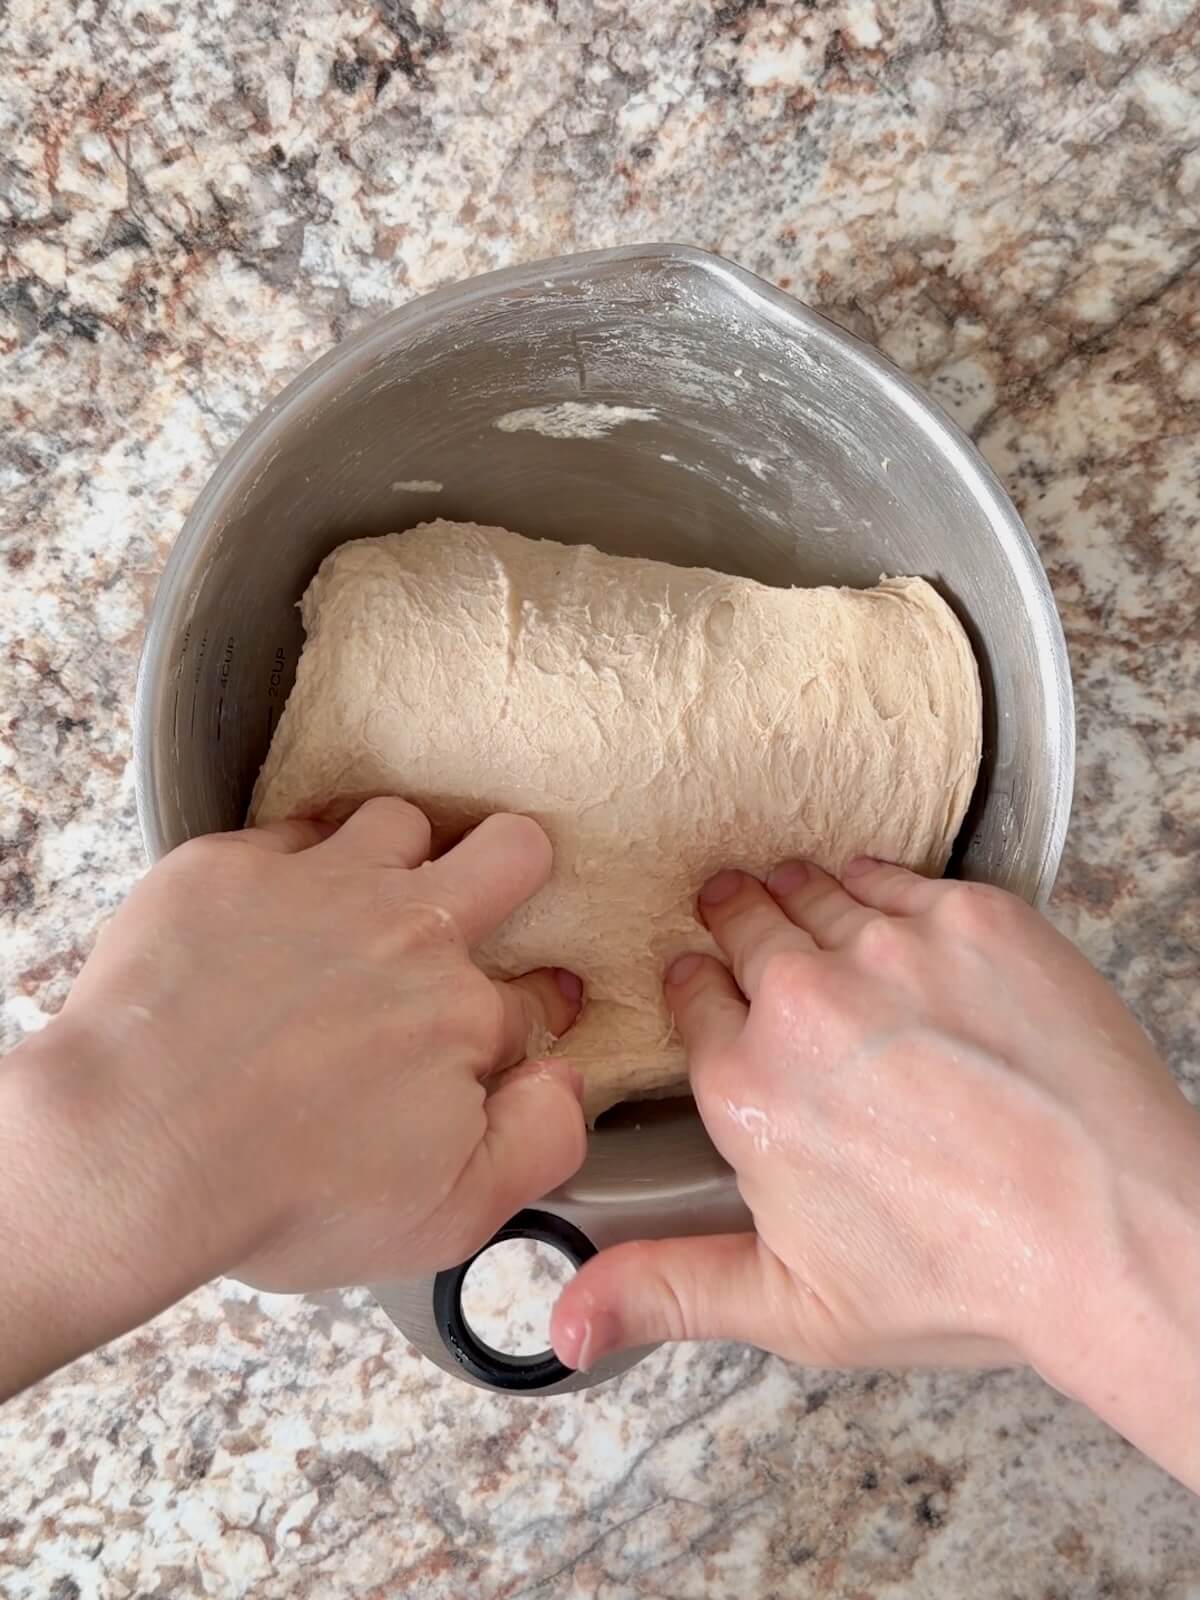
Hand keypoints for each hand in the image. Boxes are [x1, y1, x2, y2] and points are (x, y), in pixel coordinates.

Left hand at [1, 800, 585, 1395]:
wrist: (135, 1148)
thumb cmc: (282, 1195)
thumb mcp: (446, 1220)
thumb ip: (539, 1147)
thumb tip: (569, 1082)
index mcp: (461, 1016)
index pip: (534, 995)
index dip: (537, 1005)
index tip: (522, 1010)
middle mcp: (406, 932)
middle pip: (509, 852)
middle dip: (515, 865)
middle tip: (482, 896)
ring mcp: (316, 887)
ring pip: (397, 821)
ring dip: (397, 855)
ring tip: (361, 899)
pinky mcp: (229, 869)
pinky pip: (286, 832)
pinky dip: (289, 865)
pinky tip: (264, 913)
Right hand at [551, 860, 1199, 1486]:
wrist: (1114, 1230)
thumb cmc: (967, 1276)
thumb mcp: (794, 1306)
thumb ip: (665, 1291)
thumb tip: (561, 1324)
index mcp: (747, 1086)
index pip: (690, 995)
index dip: (694, 984)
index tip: (700, 978)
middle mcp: (803, 1001)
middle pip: (745, 926)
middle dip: (733, 918)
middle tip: (731, 906)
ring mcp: (889, 947)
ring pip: (813, 890)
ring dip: (795, 891)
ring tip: (789, 886)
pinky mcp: (971, 917)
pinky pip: (892, 873)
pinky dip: (874, 880)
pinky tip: (873, 890)